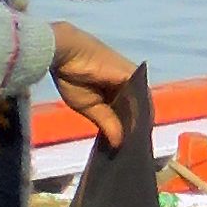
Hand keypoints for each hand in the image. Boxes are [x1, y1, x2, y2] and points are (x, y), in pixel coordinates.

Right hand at [50, 21, 137, 147]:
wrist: (66, 53)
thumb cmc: (71, 76)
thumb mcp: (89, 106)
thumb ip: (107, 123)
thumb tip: (119, 144)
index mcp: (115, 90)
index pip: (128, 112)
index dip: (129, 130)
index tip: (130, 149)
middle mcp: (127, 84)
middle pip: (137, 110)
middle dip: (136, 130)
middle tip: (137, 153)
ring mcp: (133, 79)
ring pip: (141, 106)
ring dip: (140, 125)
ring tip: (138, 147)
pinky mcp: (134, 76)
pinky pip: (140, 100)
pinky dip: (140, 116)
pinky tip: (139, 133)